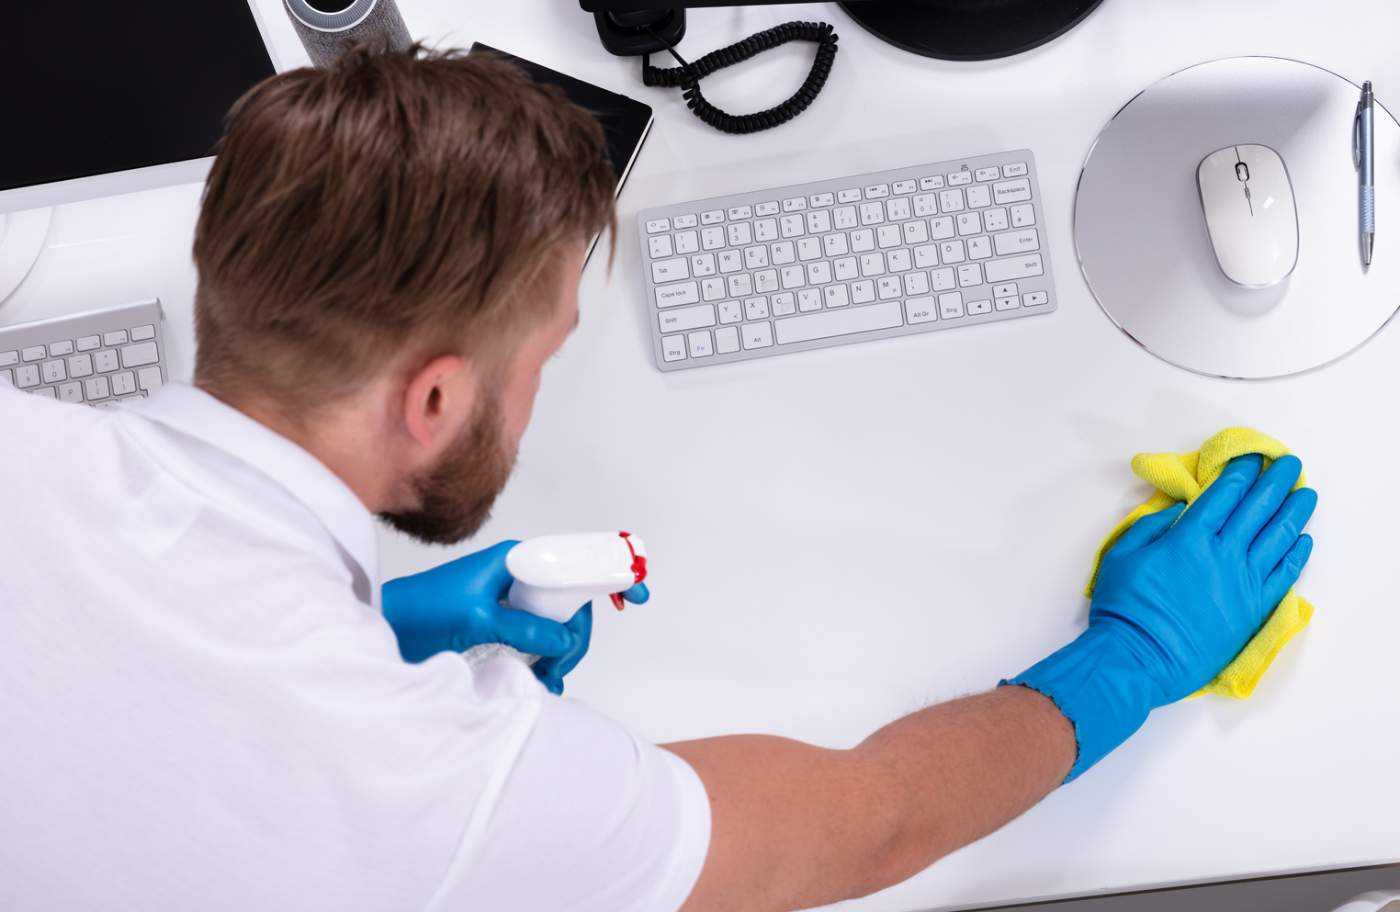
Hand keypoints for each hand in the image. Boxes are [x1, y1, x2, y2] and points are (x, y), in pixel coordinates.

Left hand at [381, 541, 649, 694]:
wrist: (391, 627)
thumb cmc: (423, 610)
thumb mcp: (475, 616)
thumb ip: (521, 625)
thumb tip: (563, 637)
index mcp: (517, 559)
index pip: (577, 559)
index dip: (611, 574)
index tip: (638, 592)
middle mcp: (521, 575)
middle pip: (574, 602)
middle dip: (577, 635)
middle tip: (562, 665)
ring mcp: (517, 600)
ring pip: (561, 624)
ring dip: (562, 654)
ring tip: (547, 680)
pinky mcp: (509, 623)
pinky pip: (544, 638)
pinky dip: (548, 660)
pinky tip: (542, 680)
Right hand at [1006, 454, 1316, 779]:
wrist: (1138, 658)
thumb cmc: (1123, 608)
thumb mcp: (1121, 555)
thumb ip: (1151, 527)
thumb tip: (1179, 510)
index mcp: (1188, 538)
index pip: (1223, 494)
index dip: (1240, 472)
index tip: (1252, 458)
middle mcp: (1221, 554)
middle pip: (1256, 508)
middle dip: (1274, 481)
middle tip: (1289, 463)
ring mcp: (1242, 582)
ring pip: (1277, 537)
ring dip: (1293, 511)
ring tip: (1305, 493)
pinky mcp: (1252, 609)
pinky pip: (1283, 575)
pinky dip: (1295, 554)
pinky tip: (1302, 539)